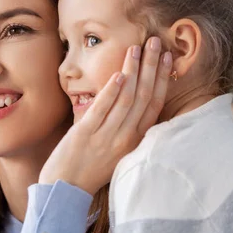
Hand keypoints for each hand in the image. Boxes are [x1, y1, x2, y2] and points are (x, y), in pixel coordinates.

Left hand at [39, 37, 172, 194]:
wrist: (65, 190)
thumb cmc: (89, 169)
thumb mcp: (117, 151)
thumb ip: (126, 129)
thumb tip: (131, 100)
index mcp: (134, 141)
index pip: (154, 104)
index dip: (162, 79)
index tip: (167, 58)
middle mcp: (125, 137)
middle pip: (143, 96)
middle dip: (151, 67)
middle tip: (155, 42)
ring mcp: (105, 136)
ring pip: (126, 99)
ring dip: (133, 72)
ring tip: (136, 49)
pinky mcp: (85, 134)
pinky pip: (102, 110)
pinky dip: (111, 92)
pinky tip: (119, 75)